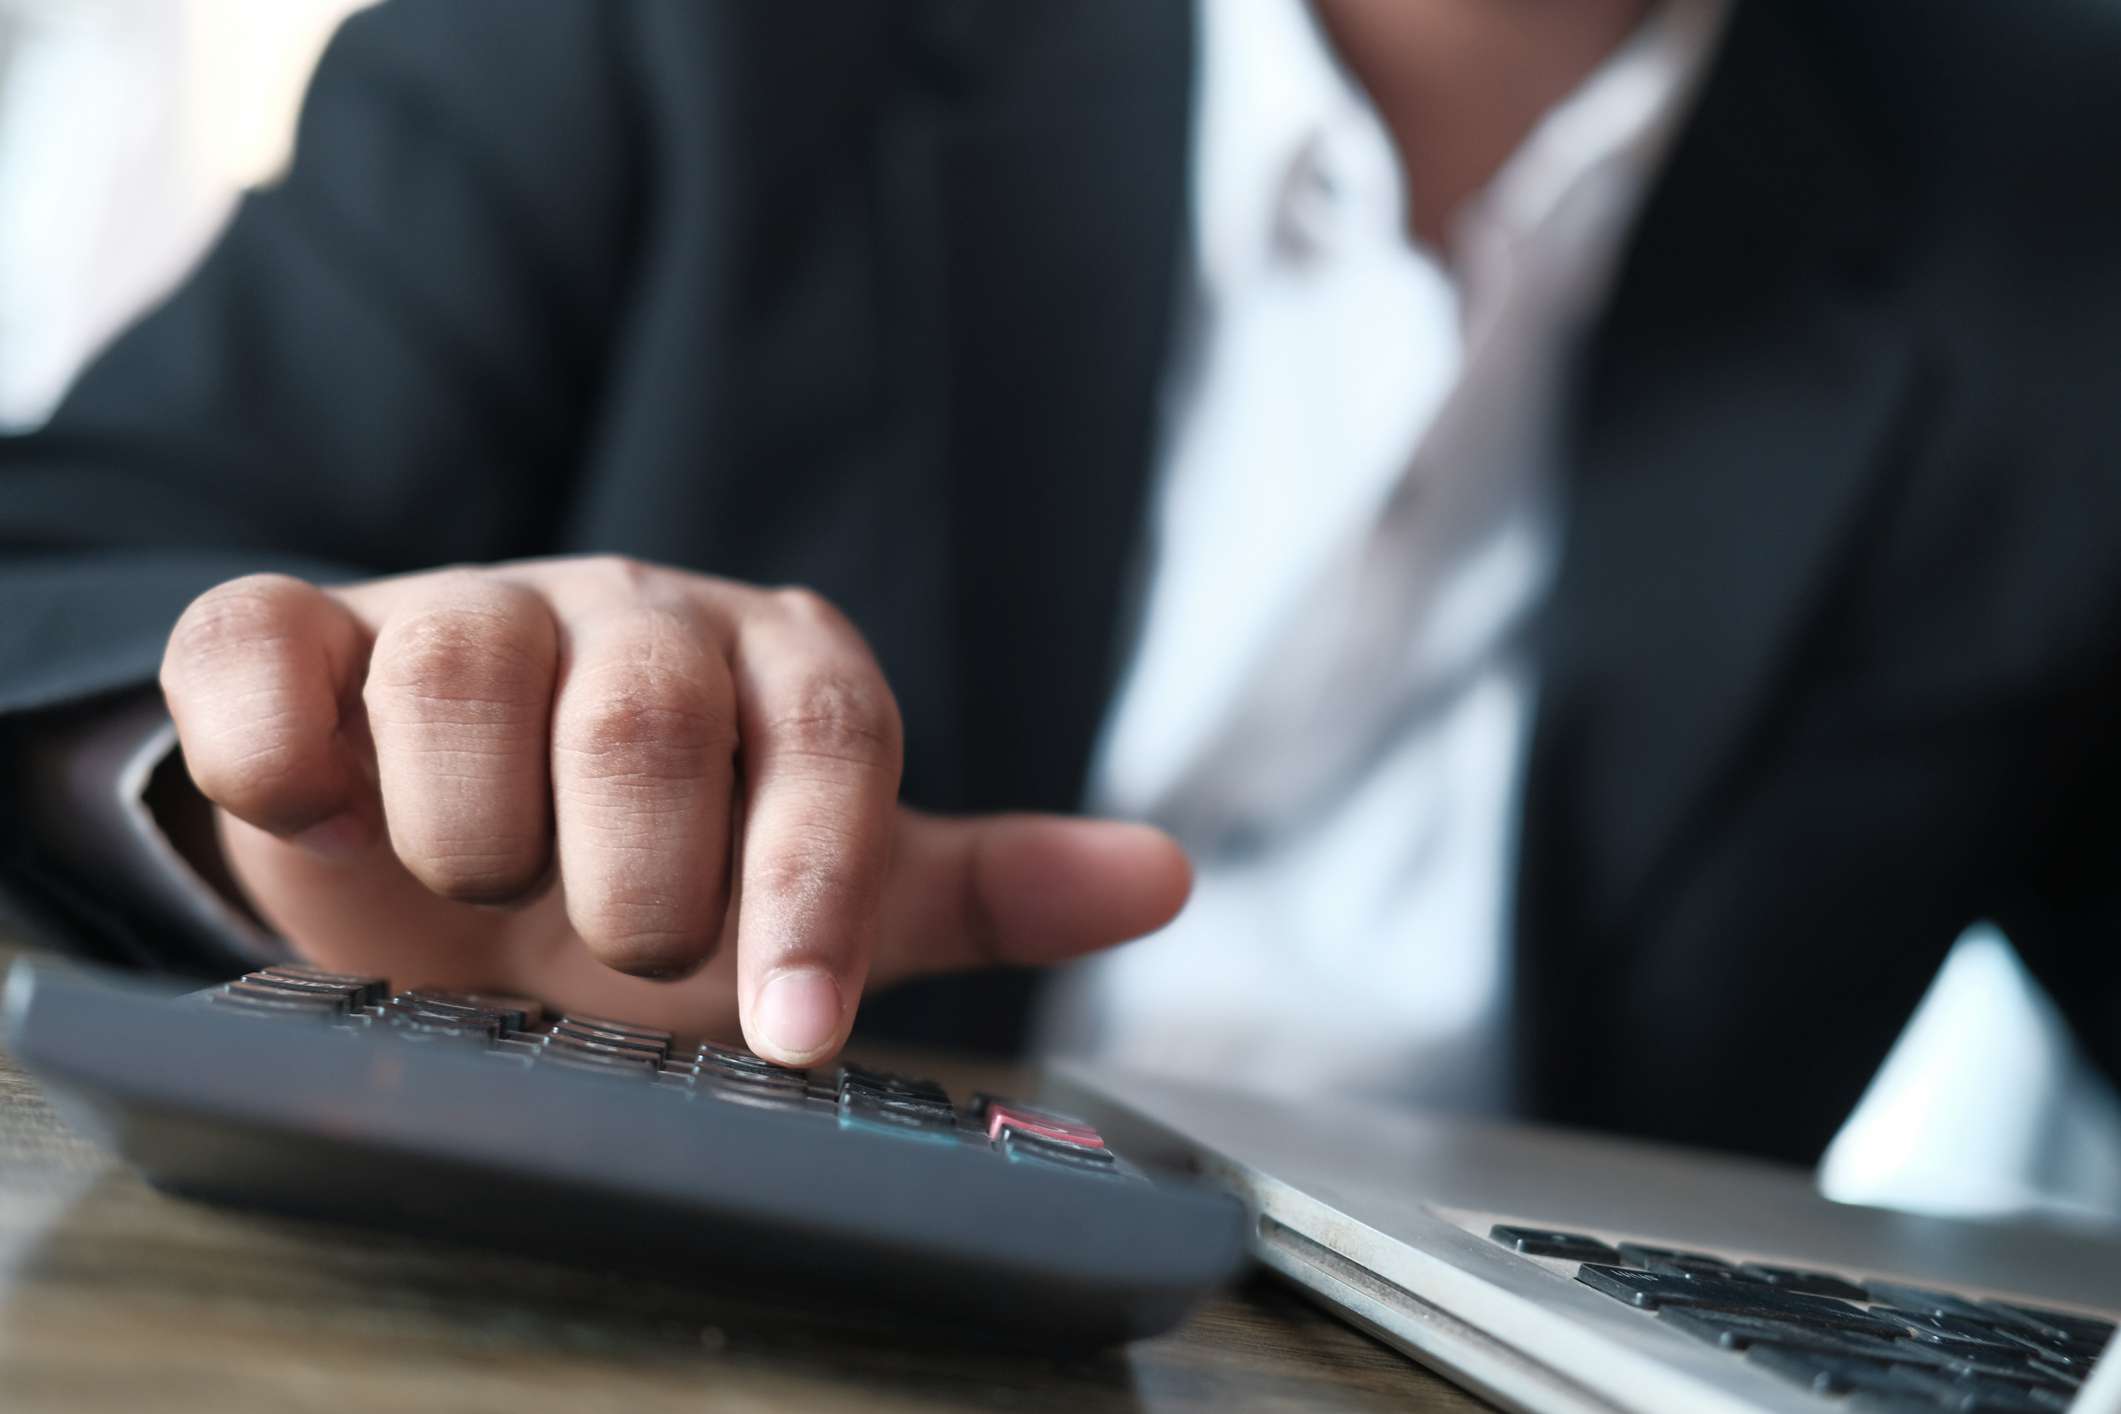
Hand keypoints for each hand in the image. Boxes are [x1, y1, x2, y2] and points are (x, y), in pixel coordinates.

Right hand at [158, 558, 1188, 1061]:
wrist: (445, 862)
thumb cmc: (659, 881)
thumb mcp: (825, 895)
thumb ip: (981, 888)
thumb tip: (1167, 878)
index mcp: (777, 670)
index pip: (833, 740)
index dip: (812, 887)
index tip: (791, 1032)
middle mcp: (634, 617)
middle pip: (649, 707)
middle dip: (629, 879)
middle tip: (608, 945)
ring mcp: (466, 607)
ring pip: (464, 668)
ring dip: (469, 834)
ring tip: (477, 886)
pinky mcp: (301, 634)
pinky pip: (267, 649)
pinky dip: (282, 753)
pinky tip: (324, 814)